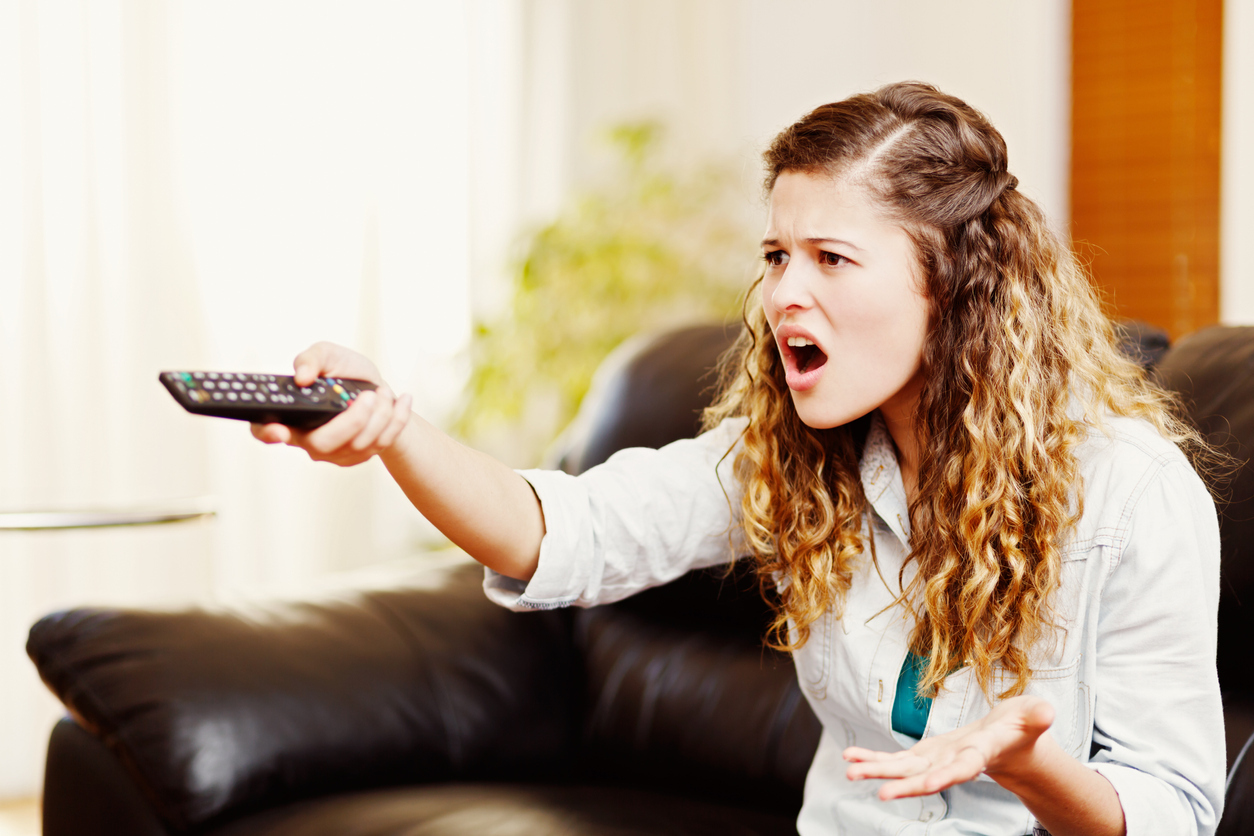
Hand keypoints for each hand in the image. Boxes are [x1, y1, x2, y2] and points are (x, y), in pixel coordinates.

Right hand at [250, 342, 412, 466]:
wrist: (374, 387)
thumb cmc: (343, 372)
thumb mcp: (327, 354)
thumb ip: (311, 359)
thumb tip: (303, 377)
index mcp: (290, 414)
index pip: (265, 430)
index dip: (268, 433)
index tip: (279, 431)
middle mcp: (308, 438)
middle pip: (322, 444)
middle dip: (351, 421)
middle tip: (367, 397)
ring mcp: (334, 452)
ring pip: (357, 445)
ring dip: (379, 415)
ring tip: (382, 391)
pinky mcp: (360, 456)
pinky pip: (381, 444)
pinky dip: (397, 420)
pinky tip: (403, 400)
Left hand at [844, 695, 1054, 799]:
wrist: (1008, 744)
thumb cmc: (1021, 729)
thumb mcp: (1032, 717)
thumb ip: (1037, 717)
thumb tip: (1047, 711)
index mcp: (979, 755)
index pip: (963, 769)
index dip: (947, 776)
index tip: (931, 784)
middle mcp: (952, 764)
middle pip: (926, 778)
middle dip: (904, 787)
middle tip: (880, 793)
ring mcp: (935, 762)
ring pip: (902, 771)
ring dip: (877, 771)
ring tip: (850, 770)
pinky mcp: (923, 756)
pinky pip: (894, 760)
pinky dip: (873, 758)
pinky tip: (850, 756)